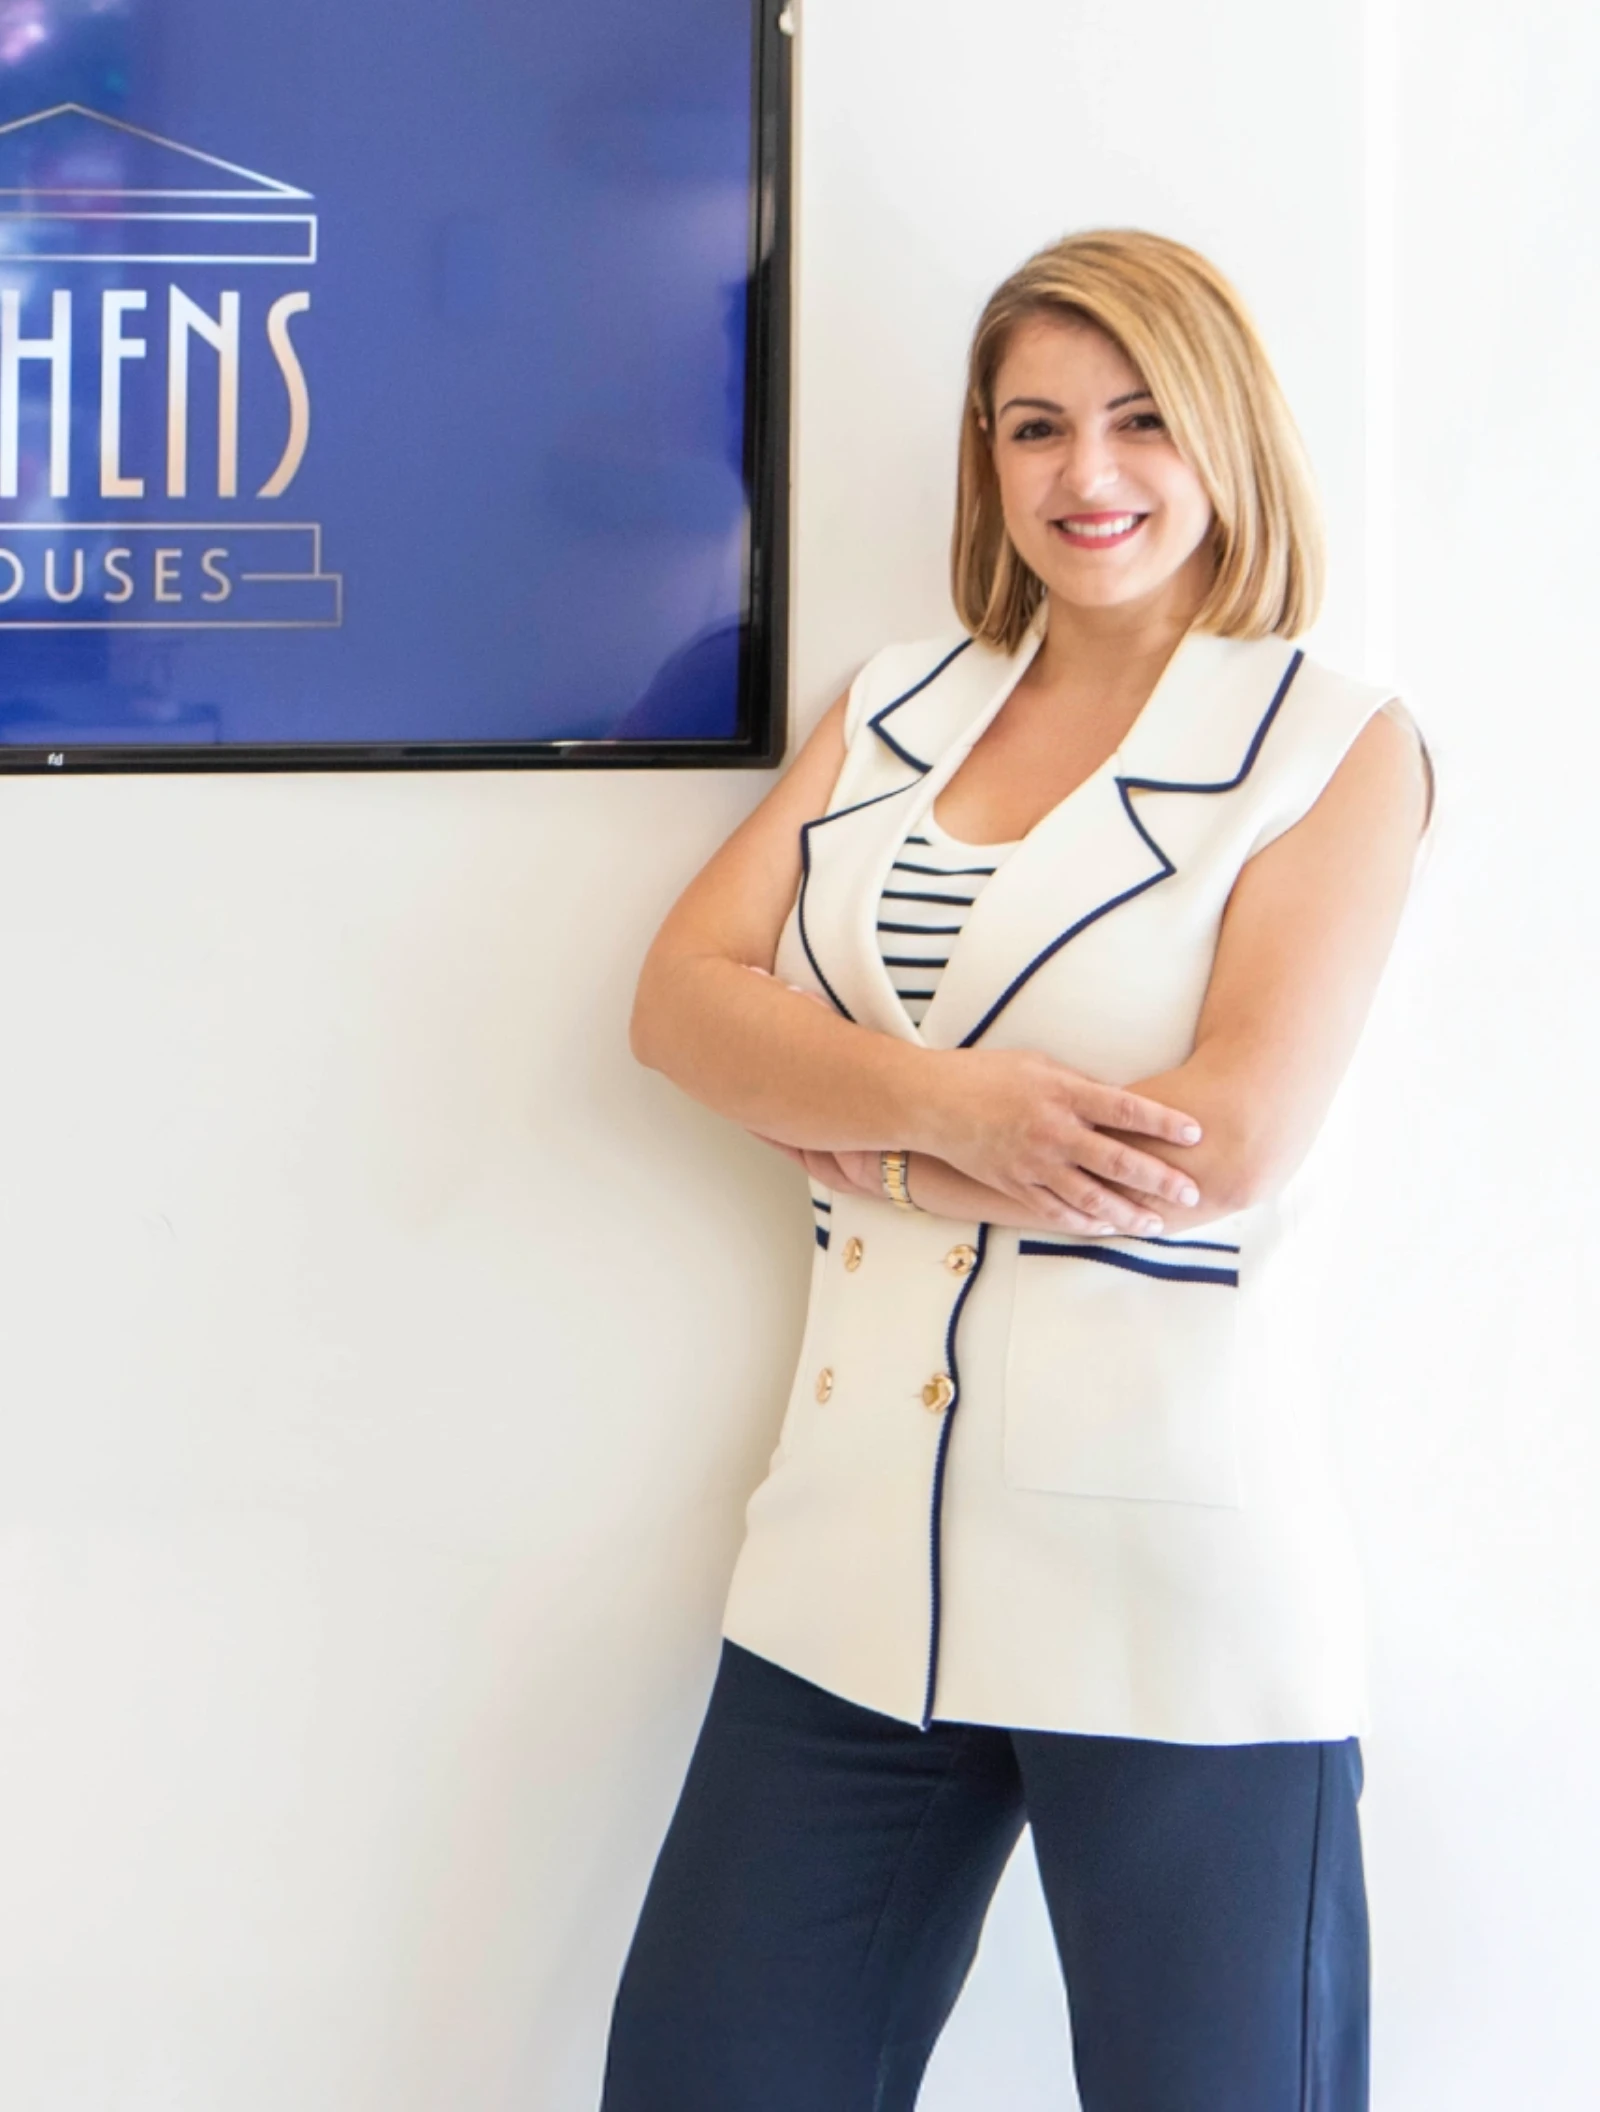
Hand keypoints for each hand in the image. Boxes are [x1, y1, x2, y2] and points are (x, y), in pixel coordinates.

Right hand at [919, 1047, 1203, 1236]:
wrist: (932, 1102)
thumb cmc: (986, 1074)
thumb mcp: (1039, 1064)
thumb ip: (1080, 1085)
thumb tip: (1120, 1101)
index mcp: (1063, 1093)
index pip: (1126, 1109)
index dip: (1164, 1123)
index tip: (1196, 1133)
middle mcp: (1052, 1131)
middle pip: (1117, 1160)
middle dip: (1159, 1178)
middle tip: (1191, 1191)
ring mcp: (1033, 1163)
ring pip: (1091, 1196)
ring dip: (1128, 1213)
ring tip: (1156, 1224)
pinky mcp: (1014, 1185)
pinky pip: (1055, 1211)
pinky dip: (1084, 1222)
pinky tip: (1107, 1228)